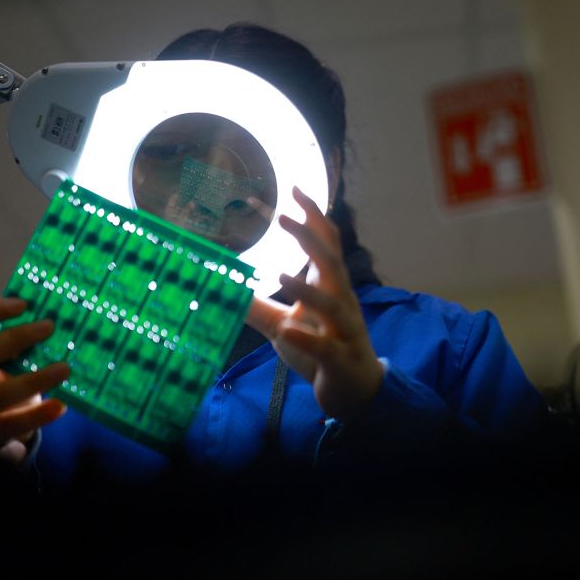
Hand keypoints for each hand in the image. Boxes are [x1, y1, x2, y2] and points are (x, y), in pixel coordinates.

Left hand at [246, 187, 383, 419]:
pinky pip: (325, 347)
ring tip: (280, 275)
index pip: (325, 243)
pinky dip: (307, 337)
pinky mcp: (341, 359)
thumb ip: (259, 306)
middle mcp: (342, 302)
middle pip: (331, 263)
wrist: (355, 391)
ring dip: (307, 289)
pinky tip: (287, 330)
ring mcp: (345, 331)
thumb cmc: (322, 351)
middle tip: (283, 216)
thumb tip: (224, 287)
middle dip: (309, 238)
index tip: (295, 188)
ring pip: (331, 304)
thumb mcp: (283, 325)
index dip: (312, 216)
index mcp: (332, 287)